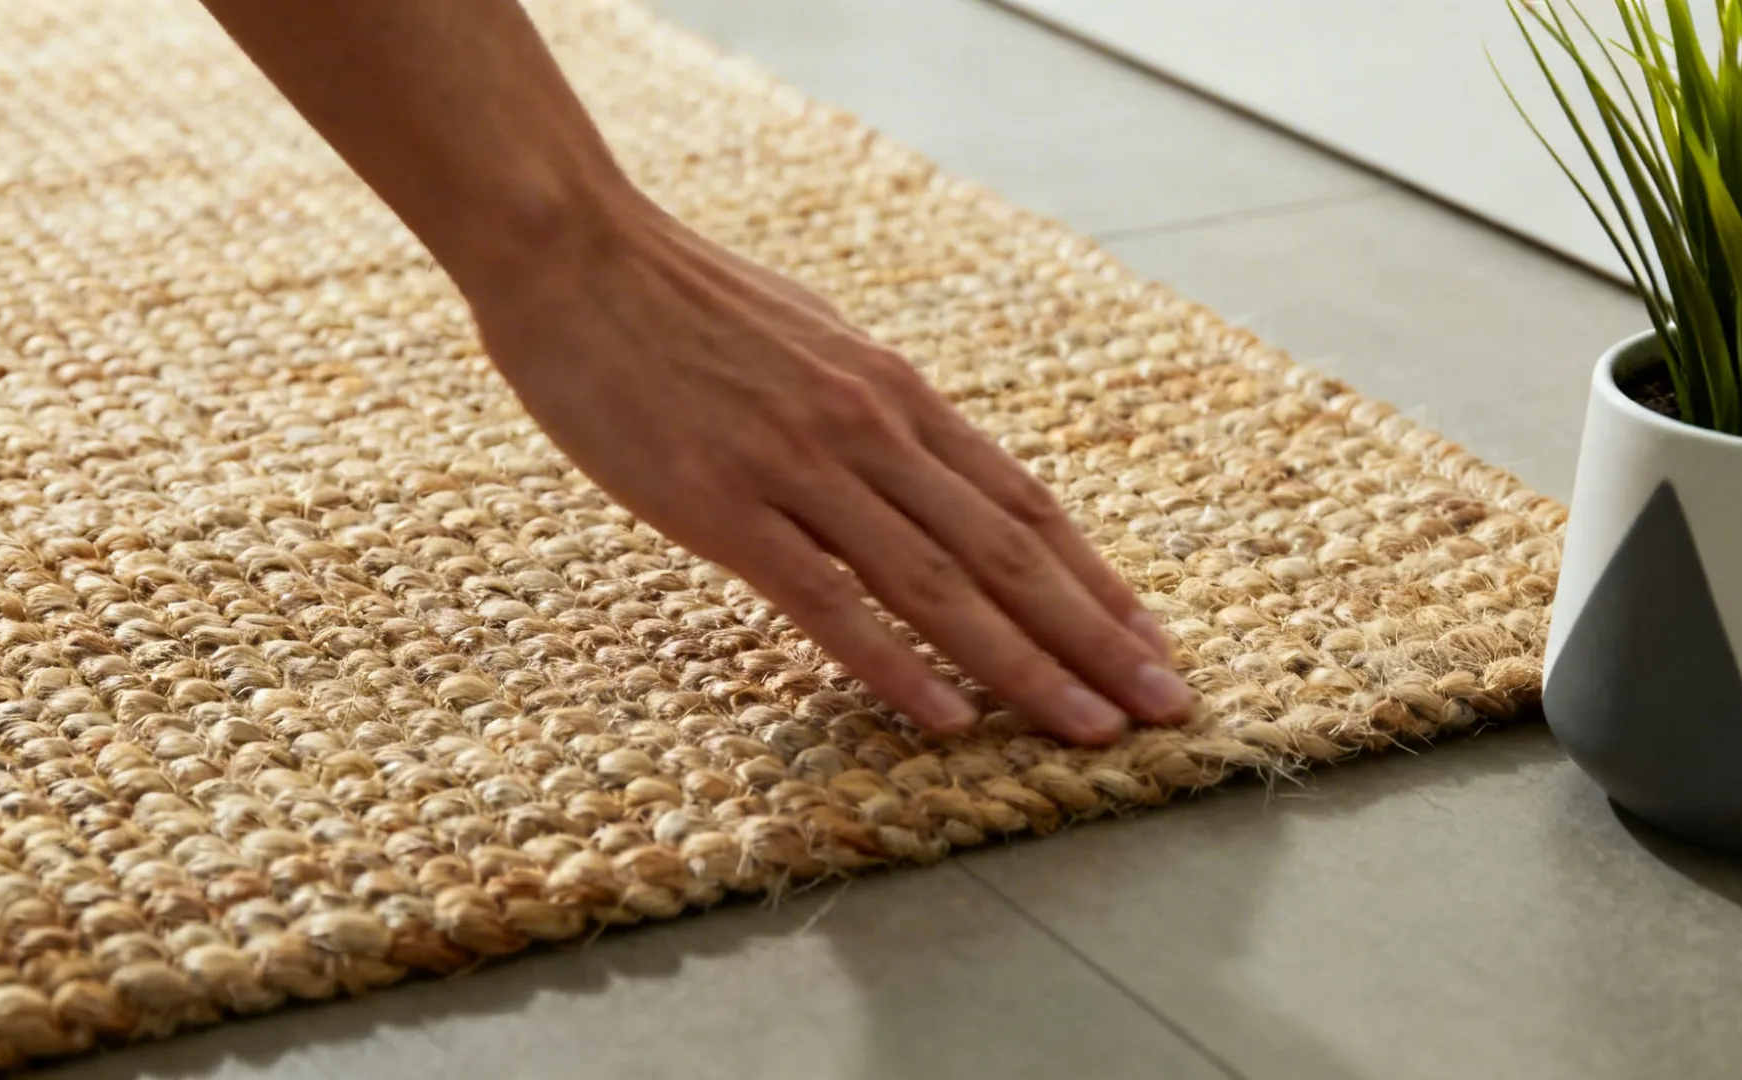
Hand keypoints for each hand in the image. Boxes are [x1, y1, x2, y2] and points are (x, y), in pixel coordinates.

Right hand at [462, 200, 1194, 744]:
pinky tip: (948, 717)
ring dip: (1025, 664)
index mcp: (894, 392)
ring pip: (938, 585)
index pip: (1021, 502)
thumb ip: (871, 407)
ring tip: (1093, 728)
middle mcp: (870, 430)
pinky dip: (893, 664)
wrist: (574, 255)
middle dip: (1096, 637)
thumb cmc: (685, 300)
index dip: (1093, 578)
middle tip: (1167, 704)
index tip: (1146, 639)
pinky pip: (826, 601)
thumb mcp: (812, 340)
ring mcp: (800, 469)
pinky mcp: (723, 507)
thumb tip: (919, 456)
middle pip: (1007, 552)